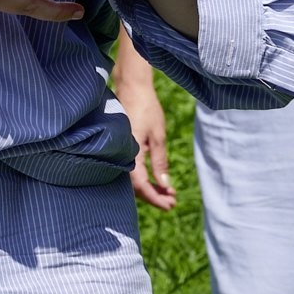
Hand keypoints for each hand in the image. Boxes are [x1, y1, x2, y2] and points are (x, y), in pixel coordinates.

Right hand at [117, 53, 177, 209]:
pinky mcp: (122, 149)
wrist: (131, 88)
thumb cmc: (145, 108)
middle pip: (136, 187)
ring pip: (134, 180)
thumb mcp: (158, 136)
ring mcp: (120, 152)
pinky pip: (131, 170)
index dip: (155, 198)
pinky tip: (157, 181)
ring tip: (168, 194)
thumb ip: (160, 162)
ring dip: (150, 189)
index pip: (140, 185)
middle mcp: (121, 155)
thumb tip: (165, 185)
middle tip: (172, 203)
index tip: (169, 205)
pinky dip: (144, 178)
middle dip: (154, 197)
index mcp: (130, 153)